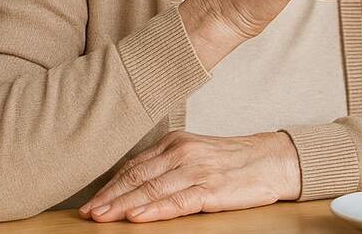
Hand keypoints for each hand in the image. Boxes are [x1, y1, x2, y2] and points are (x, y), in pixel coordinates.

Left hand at [79, 130, 301, 222]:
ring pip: (151, 190)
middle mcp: (182, 152)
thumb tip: (133, 186)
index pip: (134, 165)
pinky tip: (136, 216)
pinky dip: (153, 209)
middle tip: (87, 213)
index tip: (90, 201)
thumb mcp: (196, 155)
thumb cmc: (233, 161)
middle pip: (137, 177)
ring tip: (101, 218)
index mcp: (176, 142)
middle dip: (109, 197)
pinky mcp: (211, 188)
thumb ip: (167, 166)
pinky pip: (176, 202)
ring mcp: (196, 170)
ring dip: (122, 205)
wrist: (274, 160)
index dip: (110, 185)